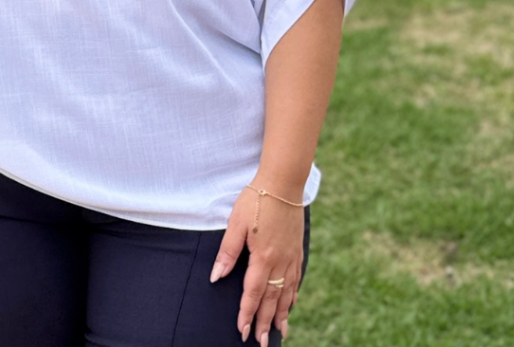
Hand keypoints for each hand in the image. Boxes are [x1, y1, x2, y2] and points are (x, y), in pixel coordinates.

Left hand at [210, 184, 304, 343]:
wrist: (283, 182)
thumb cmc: (256, 200)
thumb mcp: (236, 223)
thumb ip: (227, 252)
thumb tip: (216, 277)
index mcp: (263, 257)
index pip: (253, 293)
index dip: (246, 313)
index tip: (242, 331)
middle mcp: (280, 261)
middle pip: (271, 299)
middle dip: (264, 322)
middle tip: (260, 342)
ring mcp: (291, 256)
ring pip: (286, 293)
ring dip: (281, 314)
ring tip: (279, 332)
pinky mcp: (297, 249)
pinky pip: (296, 279)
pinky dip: (292, 295)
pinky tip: (291, 303)